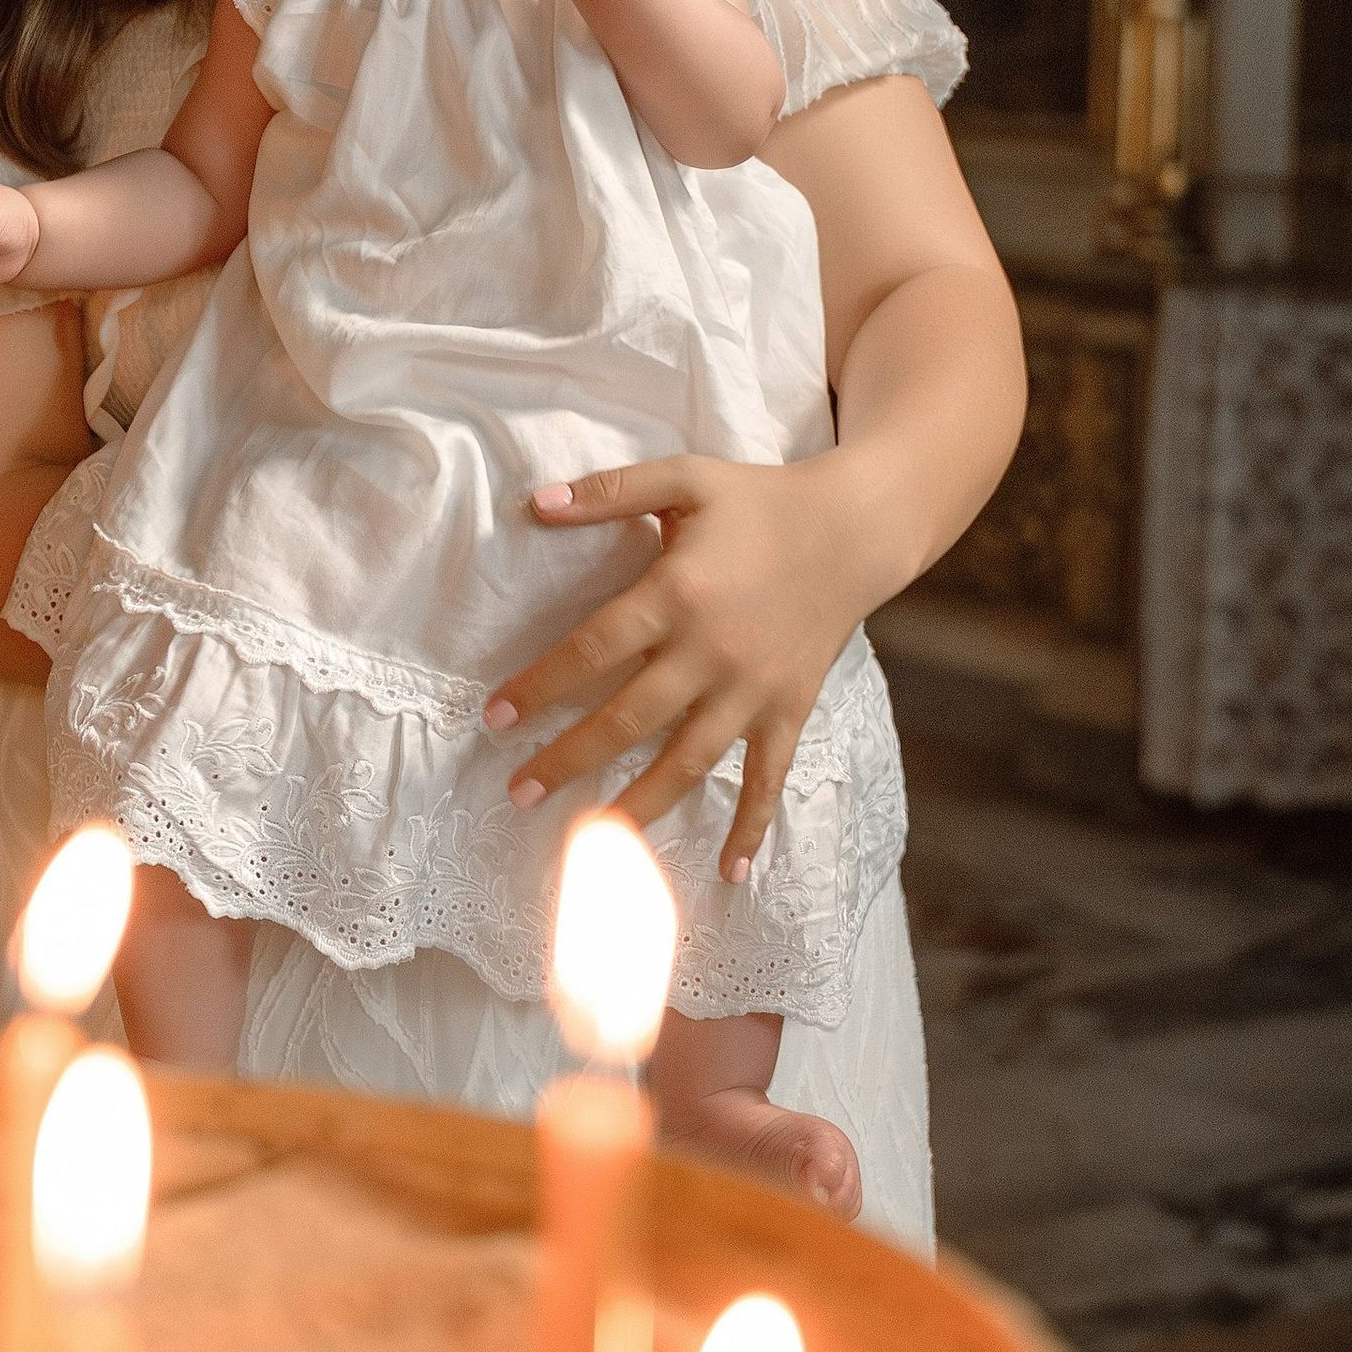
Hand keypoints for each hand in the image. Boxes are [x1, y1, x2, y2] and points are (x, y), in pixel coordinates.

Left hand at [484, 449, 888, 877]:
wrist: (856, 528)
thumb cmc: (761, 501)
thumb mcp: (685, 478)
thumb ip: (609, 492)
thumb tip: (533, 502)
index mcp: (679, 593)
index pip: (593, 650)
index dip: (541, 686)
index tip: (496, 720)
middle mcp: (713, 651)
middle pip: (628, 719)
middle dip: (569, 759)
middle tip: (518, 792)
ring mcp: (753, 689)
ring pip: (688, 762)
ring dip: (638, 804)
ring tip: (591, 837)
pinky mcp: (789, 710)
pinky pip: (768, 778)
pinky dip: (751, 827)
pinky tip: (729, 873)